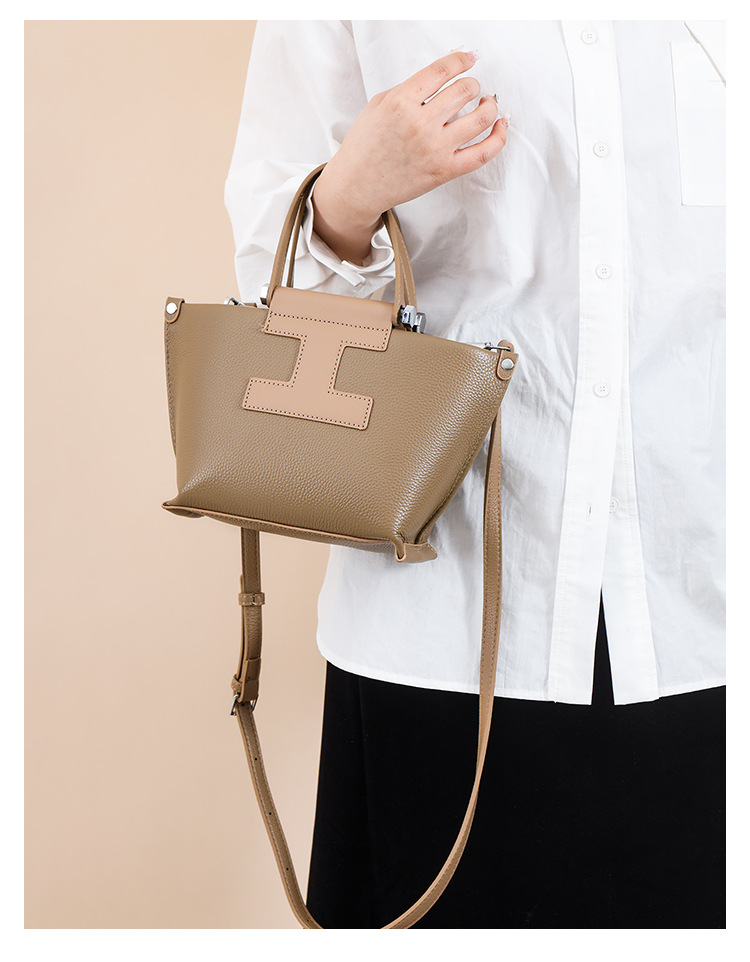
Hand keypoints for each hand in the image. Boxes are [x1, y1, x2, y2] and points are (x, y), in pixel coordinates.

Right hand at [311, 49, 507, 263]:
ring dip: (489, 105)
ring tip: (486, 104)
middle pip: (465, 90)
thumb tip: (444, 75)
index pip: (442, 70)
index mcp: (401, 102)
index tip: (470, 58)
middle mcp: (420, 124)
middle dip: (472, 84)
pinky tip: (501, 126)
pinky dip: (498, 137)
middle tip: (471, 88)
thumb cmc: (366, 146)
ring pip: (480, 117)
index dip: (462, 59)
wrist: (358, 186)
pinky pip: (483, 152)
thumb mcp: (379, 105)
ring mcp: (435, 149)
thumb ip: (410, 88)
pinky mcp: (444, 171)